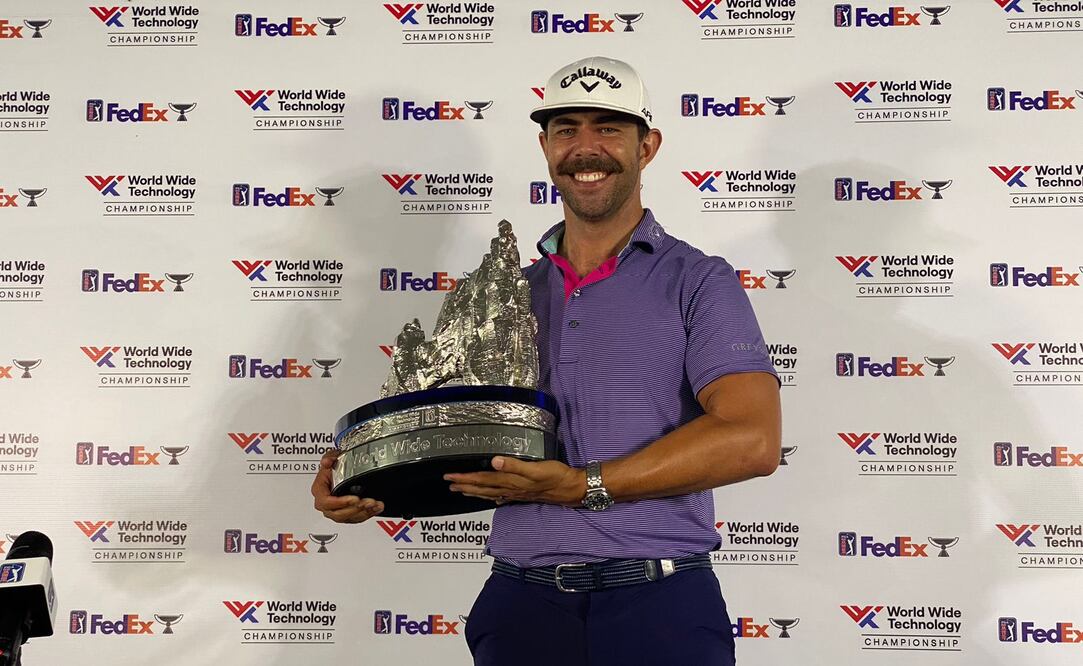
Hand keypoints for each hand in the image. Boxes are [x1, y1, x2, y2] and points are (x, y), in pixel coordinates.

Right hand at [311, 449, 383, 522]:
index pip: (326, 502)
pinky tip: (376, 508)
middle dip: (355, 509)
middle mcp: (326, 503)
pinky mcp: (346, 514)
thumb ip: (329, 457)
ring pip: (348, 518)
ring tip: (374, 504)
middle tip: (367, 502)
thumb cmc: (334, 465)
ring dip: (364, 512)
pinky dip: (368, 514)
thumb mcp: (332, 456)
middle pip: (337, 514)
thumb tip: (327, 462)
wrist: (342, 469)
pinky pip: (356, 519)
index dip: (340, 502)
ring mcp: (336, 510)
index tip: (354, 498)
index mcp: (319, 491)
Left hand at [444, 457, 585, 506]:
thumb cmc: (555, 476)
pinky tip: (490, 497)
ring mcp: (516, 493)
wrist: (571, 488)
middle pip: (482, 488)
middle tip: (449, 484)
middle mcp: (510, 489)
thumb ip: (514, 464)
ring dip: (474, 492)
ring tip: (462, 491)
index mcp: (510, 481)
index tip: (450, 477)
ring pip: (489, 493)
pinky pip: (500, 496)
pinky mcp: (523, 493)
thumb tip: (494, 461)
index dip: (465, 478)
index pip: (482, 480)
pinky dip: (491, 496)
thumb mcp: (536, 468)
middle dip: (464, 486)